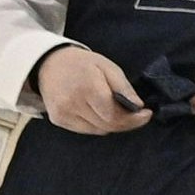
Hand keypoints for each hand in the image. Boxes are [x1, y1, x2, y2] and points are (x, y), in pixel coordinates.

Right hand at [33, 46, 148, 135]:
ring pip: (98, 130)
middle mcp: (72, 104)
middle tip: (137, 115)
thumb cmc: (82, 64)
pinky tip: (100, 112)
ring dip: (112, 124)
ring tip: (118, 111)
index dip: (133, 119)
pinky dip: (98, 124)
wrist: (49, 64)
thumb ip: (123, 87)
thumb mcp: (107, 66)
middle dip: (127, 123)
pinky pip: (86, 130)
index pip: (114, 115)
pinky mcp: (58, 119)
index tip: (146, 114)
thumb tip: (137, 106)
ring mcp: (63, 114)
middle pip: (107, 125)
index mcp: (87, 88)